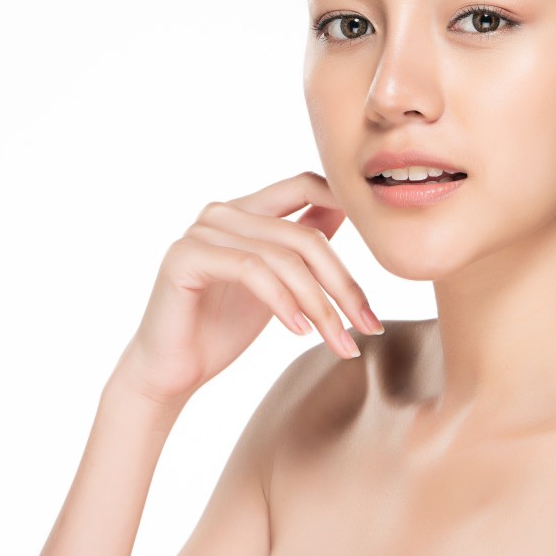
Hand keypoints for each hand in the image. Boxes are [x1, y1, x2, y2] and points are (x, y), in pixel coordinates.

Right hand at [109, 171, 381, 405]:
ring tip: (339, 341)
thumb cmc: (223, 328)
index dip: (347, 207)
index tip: (384, 252)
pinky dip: (284, 302)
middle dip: (344, 284)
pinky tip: (299, 331)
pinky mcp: (186, 257)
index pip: (307, 184)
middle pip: (305, 234)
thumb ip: (302, 244)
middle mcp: (223, 212)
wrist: (171, 371)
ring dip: (320, 305)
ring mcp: (202, 231)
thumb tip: (347, 209)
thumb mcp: (278, 283)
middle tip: (367, 326)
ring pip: (284, 257)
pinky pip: (252, 271)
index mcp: (247, 209)